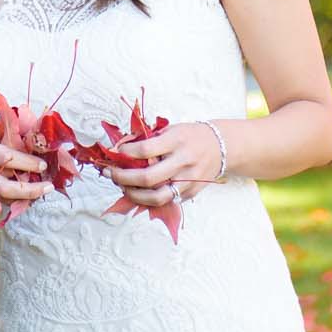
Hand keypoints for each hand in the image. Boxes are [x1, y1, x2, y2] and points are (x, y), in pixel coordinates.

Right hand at [0, 119, 49, 204]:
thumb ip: (16, 132)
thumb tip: (42, 141)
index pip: (6, 157)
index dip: (27, 163)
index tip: (44, 165)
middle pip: (3, 186)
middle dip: (28, 189)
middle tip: (48, 186)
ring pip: (2, 197)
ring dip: (25, 197)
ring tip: (43, 191)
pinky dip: (16, 200)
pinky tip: (31, 196)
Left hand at [107, 121, 223, 206]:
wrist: (220, 146)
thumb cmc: (190, 136)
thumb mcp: (170, 130)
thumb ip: (148, 139)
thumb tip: (120, 150)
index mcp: (177, 140)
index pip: (145, 149)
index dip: (125, 153)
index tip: (115, 152)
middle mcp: (184, 161)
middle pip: (148, 178)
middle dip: (123, 178)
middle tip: (111, 174)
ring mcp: (189, 180)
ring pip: (157, 197)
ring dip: (134, 195)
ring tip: (123, 188)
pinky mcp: (191, 193)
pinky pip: (166, 201)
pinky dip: (149, 199)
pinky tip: (139, 193)